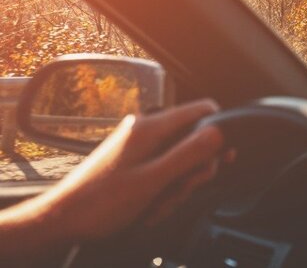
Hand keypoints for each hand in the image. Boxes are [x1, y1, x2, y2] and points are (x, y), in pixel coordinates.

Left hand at [0, 99, 224, 260]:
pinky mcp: (134, 158)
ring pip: (180, 158)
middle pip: (194, 139)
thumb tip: (219, 132)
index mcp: (151, 127)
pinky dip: (163, 188)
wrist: (62, 220)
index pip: (203, 110)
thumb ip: (188, 155)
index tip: (220, 159)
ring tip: (157, 205)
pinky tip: (151, 206)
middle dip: (194, 170)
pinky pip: (164, 168)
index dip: (219, 133)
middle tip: (178, 191)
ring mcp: (139, 143)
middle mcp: (146, 129)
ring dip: (177, 185)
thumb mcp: (152, 181)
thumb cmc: (100, 204)